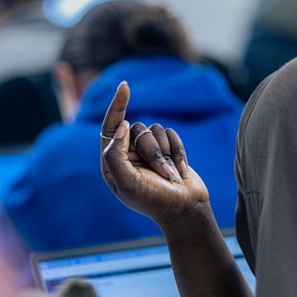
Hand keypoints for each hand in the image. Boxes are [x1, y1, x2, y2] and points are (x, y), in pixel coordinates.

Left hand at [100, 82, 209, 227]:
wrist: (186, 210)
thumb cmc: (154, 200)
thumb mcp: (127, 183)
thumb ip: (115, 154)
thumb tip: (122, 125)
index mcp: (112, 162)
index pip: (110, 126)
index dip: (117, 105)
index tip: (125, 86)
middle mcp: (128, 153)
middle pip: (137, 129)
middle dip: (153, 151)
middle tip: (162, 175)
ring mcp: (148, 150)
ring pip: (155, 129)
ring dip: (166, 152)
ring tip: (171, 175)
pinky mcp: (168, 147)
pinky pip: (170, 132)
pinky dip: (178, 150)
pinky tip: (181, 170)